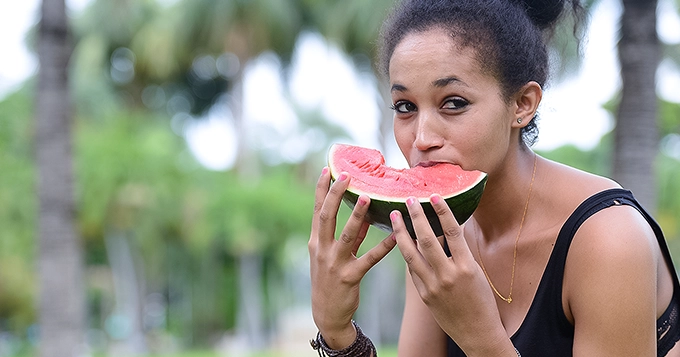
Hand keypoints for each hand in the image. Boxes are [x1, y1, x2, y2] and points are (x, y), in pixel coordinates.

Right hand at [308, 168, 396, 348]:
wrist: (326, 314)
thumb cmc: (330, 280)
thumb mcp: (331, 256)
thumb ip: (348, 235)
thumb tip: (364, 215)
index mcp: (315, 242)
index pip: (317, 210)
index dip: (321, 190)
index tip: (327, 169)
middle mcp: (322, 250)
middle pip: (327, 217)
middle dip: (335, 195)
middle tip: (346, 175)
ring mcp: (335, 264)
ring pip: (347, 235)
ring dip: (357, 215)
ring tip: (368, 197)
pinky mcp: (350, 277)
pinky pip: (369, 259)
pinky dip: (383, 247)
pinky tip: (396, 237)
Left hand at [391, 195, 513, 355]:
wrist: (478, 332)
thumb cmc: (482, 300)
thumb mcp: (477, 272)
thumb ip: (462, 252)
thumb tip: (450, 227)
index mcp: (467, 266)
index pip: (452, 232)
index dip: (443, 211)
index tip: (434, 195)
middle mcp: (449, 275)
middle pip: (427, 240)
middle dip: (416, 217)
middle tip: (408, 200)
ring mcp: (433, 286)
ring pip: (411, 254)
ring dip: (400, 233)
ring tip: (395, 216)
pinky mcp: (424, 295)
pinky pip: (413, 269)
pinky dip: (407, 253)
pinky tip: (401, 240)